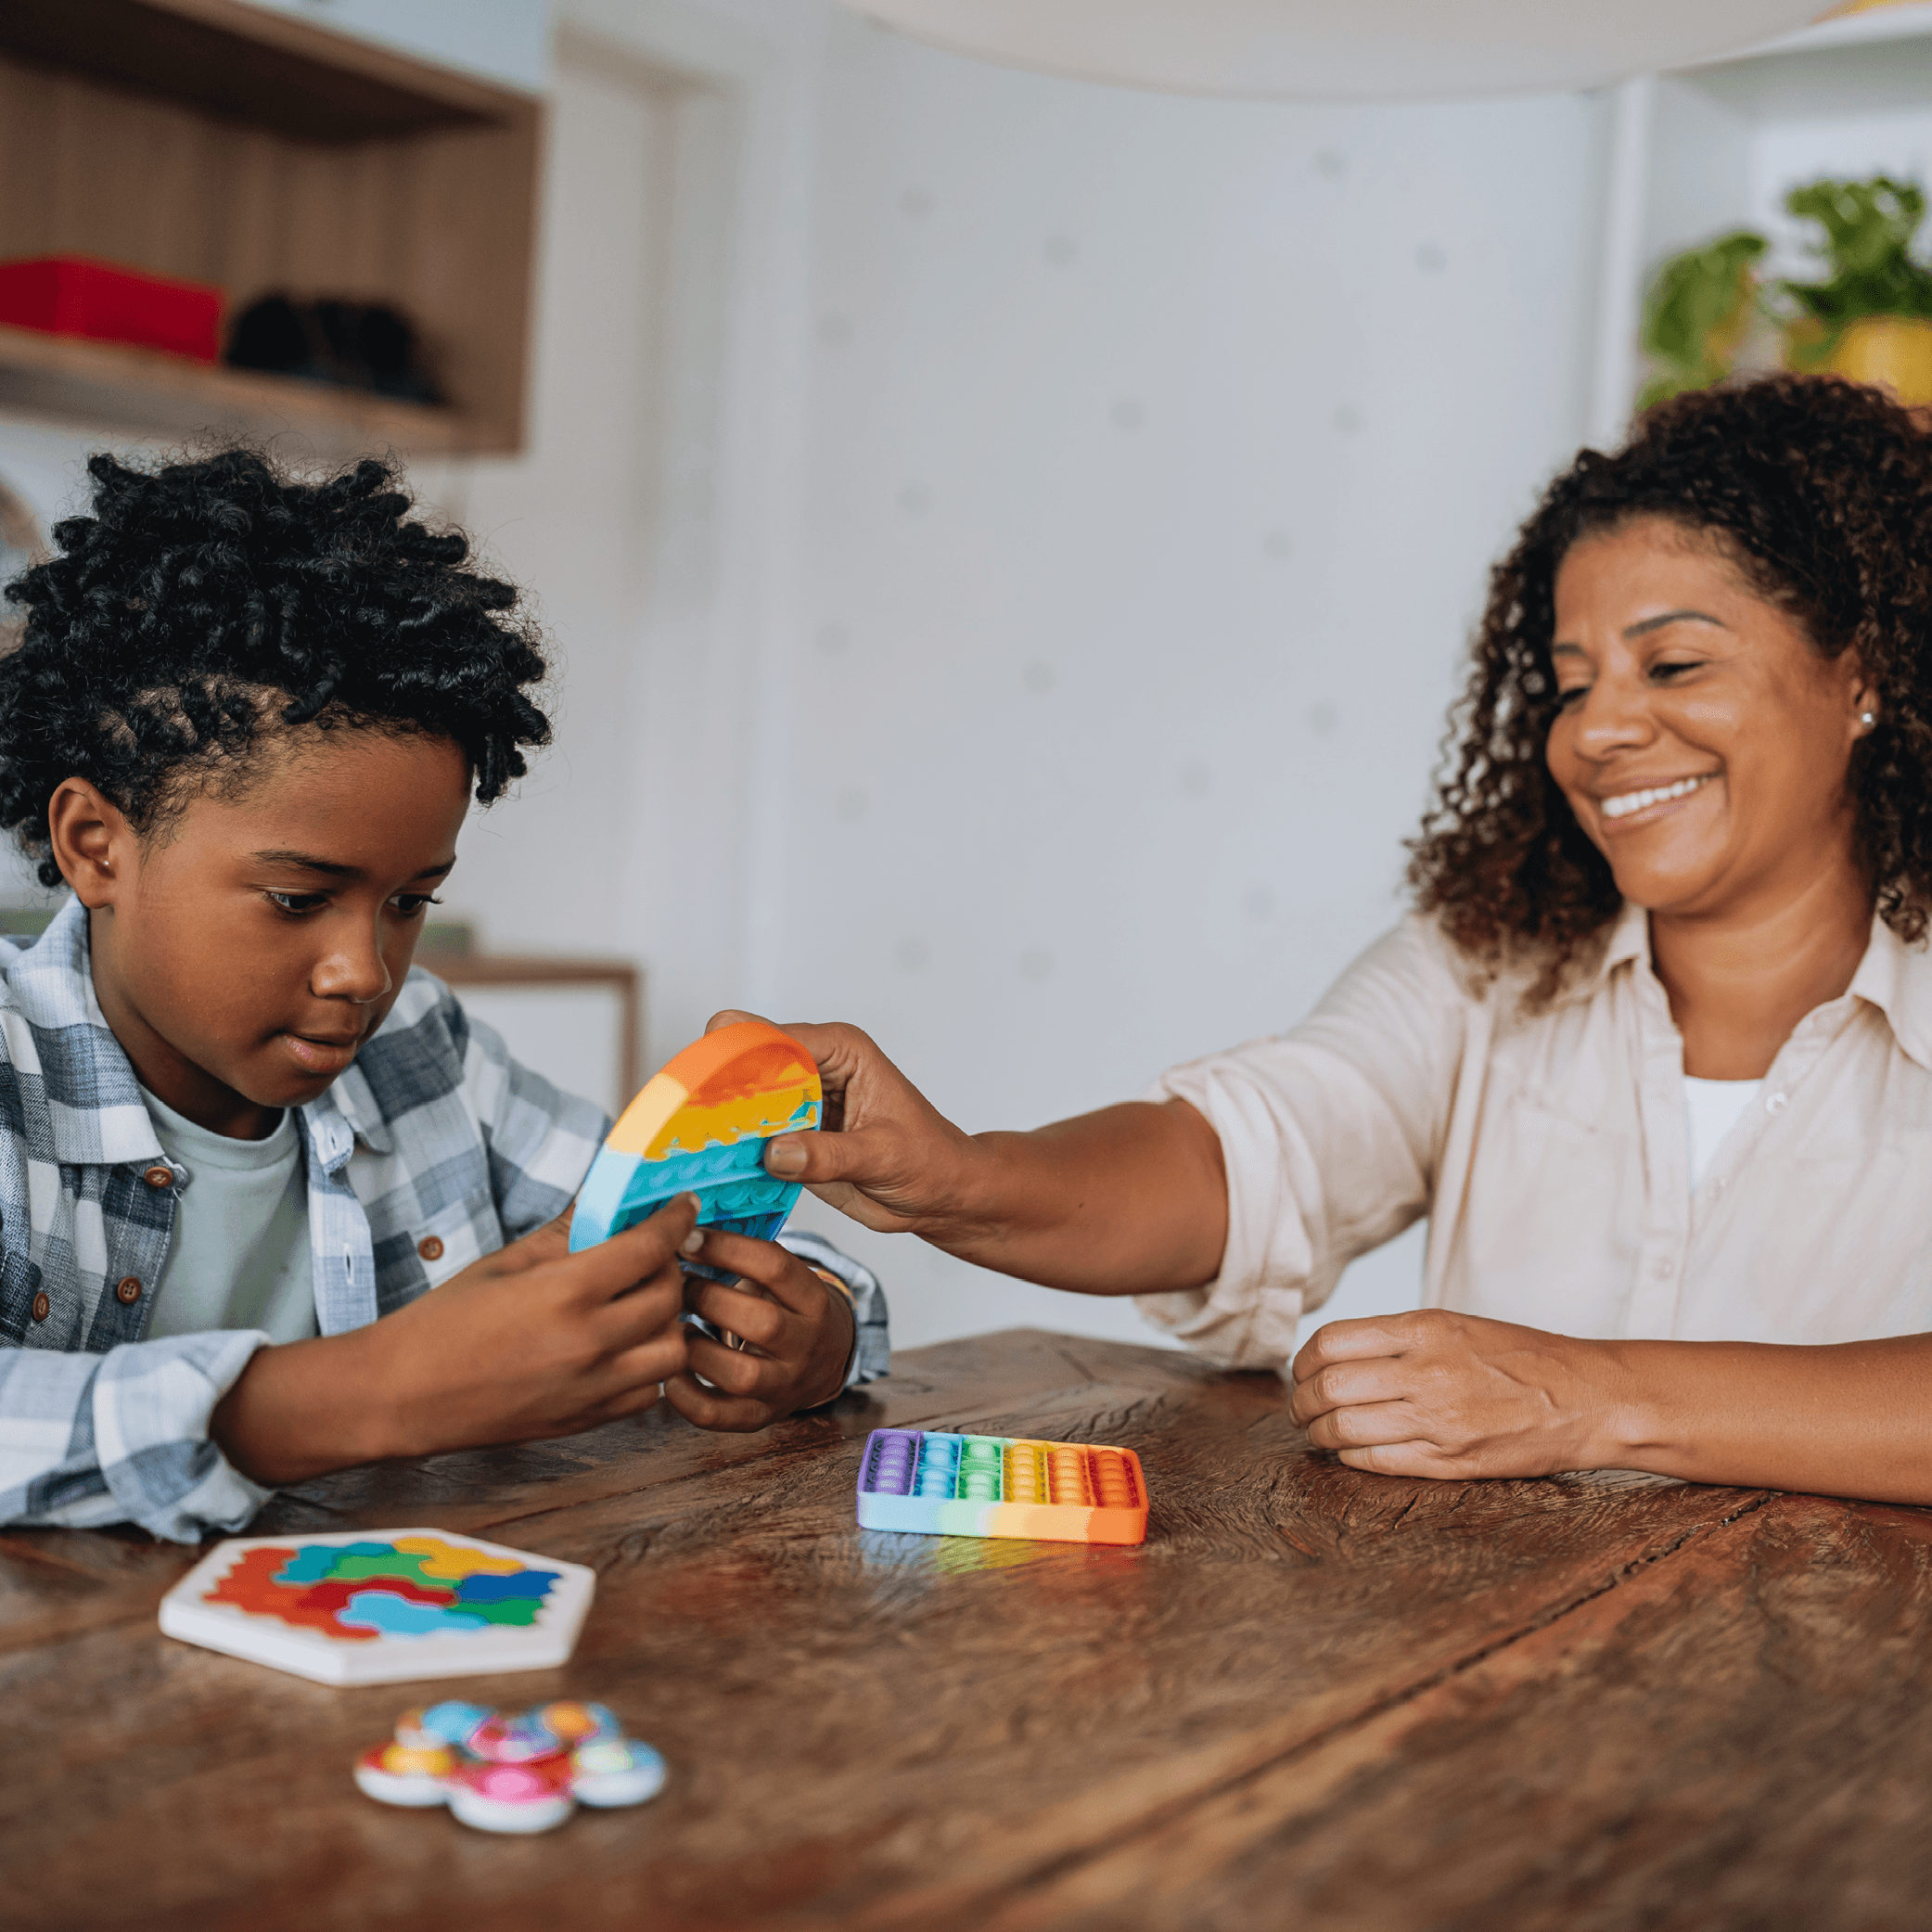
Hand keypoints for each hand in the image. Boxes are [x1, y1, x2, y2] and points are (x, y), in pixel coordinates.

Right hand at [212, 1194, 698, 1484]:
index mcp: (566, 1293)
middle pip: (671, 1296)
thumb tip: (605, 1204)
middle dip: (672, 1267)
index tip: (683, 1207)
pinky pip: (648, 1392)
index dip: (675, 1220)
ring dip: (669, 1321)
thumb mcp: (504, 1263)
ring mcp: (592, 1387)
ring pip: (673, 1350)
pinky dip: (650, 1367)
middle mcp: (590, 1342)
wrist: (400, 1396)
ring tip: (643, 1303)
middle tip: (655, 1254)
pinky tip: (627, 1347)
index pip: (649, 1247)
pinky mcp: (585, 1420)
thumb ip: (565, 1234)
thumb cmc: (442, 1324)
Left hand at [662, 1227, 856, 1431]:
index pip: (775, 1266)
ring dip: (695, 1348)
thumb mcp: (787, 1280)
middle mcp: (806, 1345)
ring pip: (740, 1373)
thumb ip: (748, 1258)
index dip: (726, 1248)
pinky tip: (669, 1372)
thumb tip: (681, 1224)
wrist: (825, 1363)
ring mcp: (784, 1386)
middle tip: (677, 1285)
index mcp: (814, 1301)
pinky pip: (718, 1415)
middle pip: (760, 1322)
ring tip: (675, 1328)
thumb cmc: (789, 1310)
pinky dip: (685, 1396)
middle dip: (707, 1298)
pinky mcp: (759, 1416)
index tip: (687, 1237)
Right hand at [704, 1010, 979, 1236]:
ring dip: (715, 1121)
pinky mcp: (790, 1133)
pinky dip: (729, 1148)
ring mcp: (798, 1101)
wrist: (941, 1194)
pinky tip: (707, 1165)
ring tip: (682, 1144)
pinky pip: (750, 1135)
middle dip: (714, 1088)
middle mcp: (815, 1066)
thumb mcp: (882, 1157)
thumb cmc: (929, 1162)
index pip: (775, 1038)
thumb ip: (828, 1154)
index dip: (733, 1055)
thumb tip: (775, 1152)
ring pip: (741, 1100)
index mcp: (841, 1050)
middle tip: (680, 1120)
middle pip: (746, 1063)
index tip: (698, 1080)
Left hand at [1287, 1309, 1626, 1479]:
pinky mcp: (1451, 1461)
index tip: (1302, 1372)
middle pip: (1329, 1388)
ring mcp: (1438, 1420)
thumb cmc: (1522, 1357)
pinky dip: (1350, 1458)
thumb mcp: (1456, 1325)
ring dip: (1319, 1435)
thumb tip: (1333, 1355)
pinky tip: (1350, 1453)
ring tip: (1318, 1434)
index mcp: (1425, 1329)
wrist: (1589, 1398)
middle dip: (1302, 1403)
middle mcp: (1426, 1372)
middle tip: (1301, 1409)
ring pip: (1344, 1430)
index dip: (1304, 1361)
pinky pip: (1376, 1462)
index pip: (1331, 1342)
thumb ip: (1397, 1338)